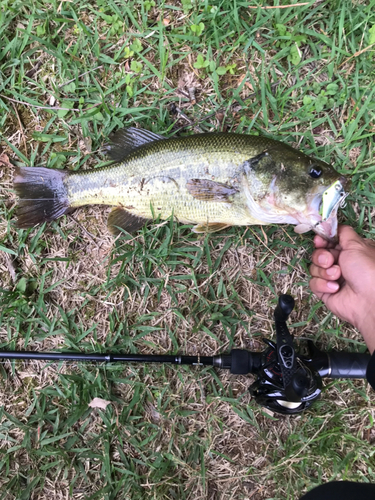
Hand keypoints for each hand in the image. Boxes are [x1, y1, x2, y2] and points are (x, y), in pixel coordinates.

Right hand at [309, 225, 374, 353]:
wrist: (369, 300)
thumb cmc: (367, 270)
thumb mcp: (357, 244)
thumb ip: (343, 232)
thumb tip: (334, 224)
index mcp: (349, 251)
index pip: (328, 241)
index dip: (321, 240)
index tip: (320, 241)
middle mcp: (340, 263)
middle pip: (318, 253)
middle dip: (322, 256)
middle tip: (330, 261)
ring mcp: (332, 277)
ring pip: (314, 268)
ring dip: (324, 271)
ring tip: (337, 276)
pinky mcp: (325, 291)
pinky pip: (313, 283)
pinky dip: (323, 284)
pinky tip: (335, 288)